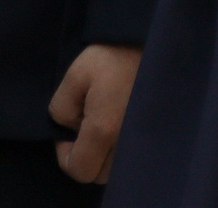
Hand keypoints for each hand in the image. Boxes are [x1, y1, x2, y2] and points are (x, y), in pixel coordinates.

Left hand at [47, 44, 139, 183]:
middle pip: (99, 175)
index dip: (65, 156)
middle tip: (84, 124)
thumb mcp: (75, 74)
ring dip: (104, 155)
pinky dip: (122, 150)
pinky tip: (118, 124)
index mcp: (105, 129)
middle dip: (86, 156)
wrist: (153, 42)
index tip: (68, 131)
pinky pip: (134, 157)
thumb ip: (61, 108)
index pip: (80, 170)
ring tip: (103, 123)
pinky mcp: (157, 136)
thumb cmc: (112, 55)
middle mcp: (128, 143)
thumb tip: (68, 128)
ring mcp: (145, 142)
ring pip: (117, 169)